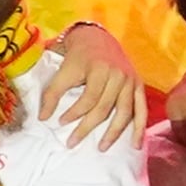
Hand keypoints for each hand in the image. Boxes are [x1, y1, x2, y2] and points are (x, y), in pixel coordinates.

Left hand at [39, 24, 145, 150]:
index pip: (88, 98)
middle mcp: (119, 75)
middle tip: (72, 143)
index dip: (74, 113)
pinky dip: (139, 128)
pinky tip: (135, 144)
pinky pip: (142, 110)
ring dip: (114, 133)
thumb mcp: (64, 70)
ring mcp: (131, 81)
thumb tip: (43, 118)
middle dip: (87, 128)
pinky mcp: (138, 85)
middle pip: (105, 108)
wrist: (98, 38)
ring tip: (102, 148)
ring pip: (124, 112)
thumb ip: (53, 93)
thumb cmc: (79, 56)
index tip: (61, 123)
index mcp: (100, 69)